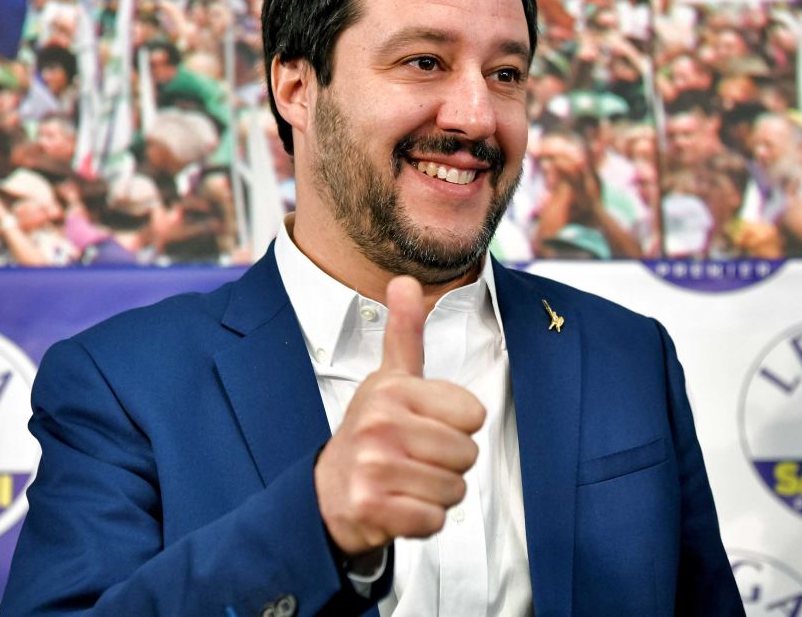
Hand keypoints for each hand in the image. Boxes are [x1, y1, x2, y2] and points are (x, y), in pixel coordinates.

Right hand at [314, 276, 485, 555]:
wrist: (328, 491)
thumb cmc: (371, 432)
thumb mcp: (387, 379)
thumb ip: (404, 333)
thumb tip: (405, 280)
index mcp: (391, 390)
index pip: (473, 414)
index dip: (456, 425)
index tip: (423, 425)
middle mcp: (379, 424)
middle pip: (467, 454)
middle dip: (447, 463)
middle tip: (412, 458)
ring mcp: (373, 467)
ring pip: (454, 490)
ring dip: (436, 493)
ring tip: (405, 481)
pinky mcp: (372, 508)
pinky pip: (434, 520)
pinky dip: (423, 520)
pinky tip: (398, 505)